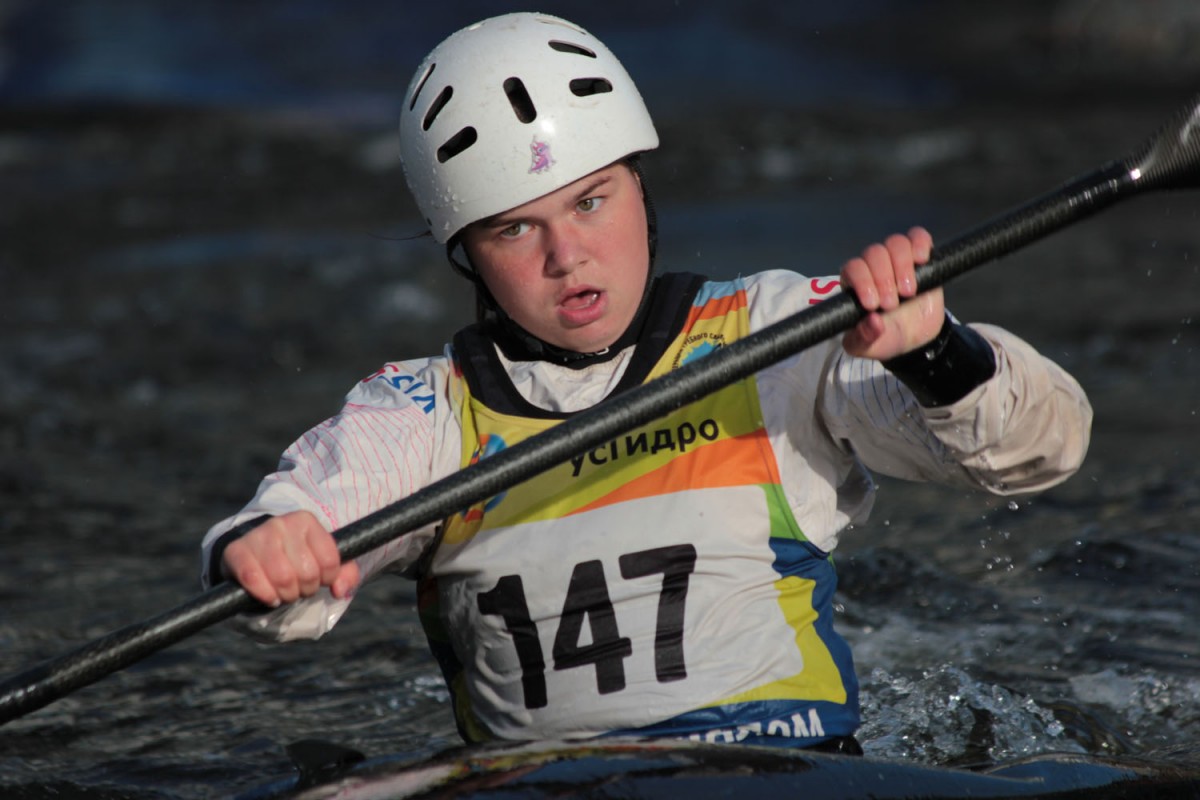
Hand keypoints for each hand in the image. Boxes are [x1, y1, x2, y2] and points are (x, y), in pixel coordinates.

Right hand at [221, 510, 359, 607]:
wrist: (254, 551)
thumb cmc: (295, 558)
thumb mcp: (324, 560)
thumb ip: (345, 573)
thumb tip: (340, 590)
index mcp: (306, 521)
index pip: (329, 561)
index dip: (327, 579)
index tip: (320, 579)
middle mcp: (282, 523)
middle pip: (307, 573)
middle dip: (305, 589)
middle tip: (299, 587)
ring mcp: (257, 535)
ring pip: (283, 578)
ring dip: (286, 595)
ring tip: (284, 592)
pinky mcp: (236, 551)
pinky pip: (253, 579)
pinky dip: (265, 595)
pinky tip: (269, 596)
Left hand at [839, 226, 944, 360]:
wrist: (916, 340)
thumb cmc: (886, 339)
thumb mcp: (869, 348)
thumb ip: (864, 338)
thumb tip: (873, 322)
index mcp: (855, 284)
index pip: (852, 268)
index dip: (862, 281)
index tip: (872, 304)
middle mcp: (873, 267)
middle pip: (874, 253)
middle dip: (883, 278)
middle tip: (892, 304)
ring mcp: (897, 260)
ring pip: (895, 243)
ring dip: (902, 265)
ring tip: (908, 292)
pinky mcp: (920, 257)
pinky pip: (918, 236)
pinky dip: (920, 243)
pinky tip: (922, 260)